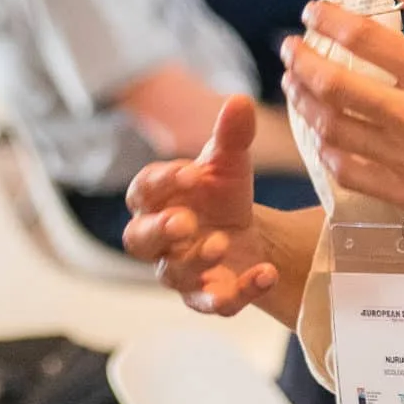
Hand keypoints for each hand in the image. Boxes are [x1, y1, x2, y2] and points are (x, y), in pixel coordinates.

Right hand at [122, 96, 278, 315]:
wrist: (248, 234)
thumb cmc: (222, 194)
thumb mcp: (229, 163)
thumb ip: (231, 135)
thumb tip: (239, 101)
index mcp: (155, 199)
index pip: (143, 190)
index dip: (163, 182)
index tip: (191, 173)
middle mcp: (158, 239)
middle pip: (138, 240)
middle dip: (159, 230)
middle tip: (184, 221)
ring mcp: (180, 271)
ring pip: (173, 274)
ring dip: (195, 261)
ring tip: (221, 243)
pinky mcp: (208, 297)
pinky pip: (216, 302)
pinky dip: (240, 291)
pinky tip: (265, 273)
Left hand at [280, 0, 403, 247]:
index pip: (366, 39)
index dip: (328, 20)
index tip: (311, 11)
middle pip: (335, 86)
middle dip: (301, 60)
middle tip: (288, 47)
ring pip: (333, 130)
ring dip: (305, 103)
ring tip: (295, 84)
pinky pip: (350, 173)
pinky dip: (328, 150)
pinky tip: (323, 134)